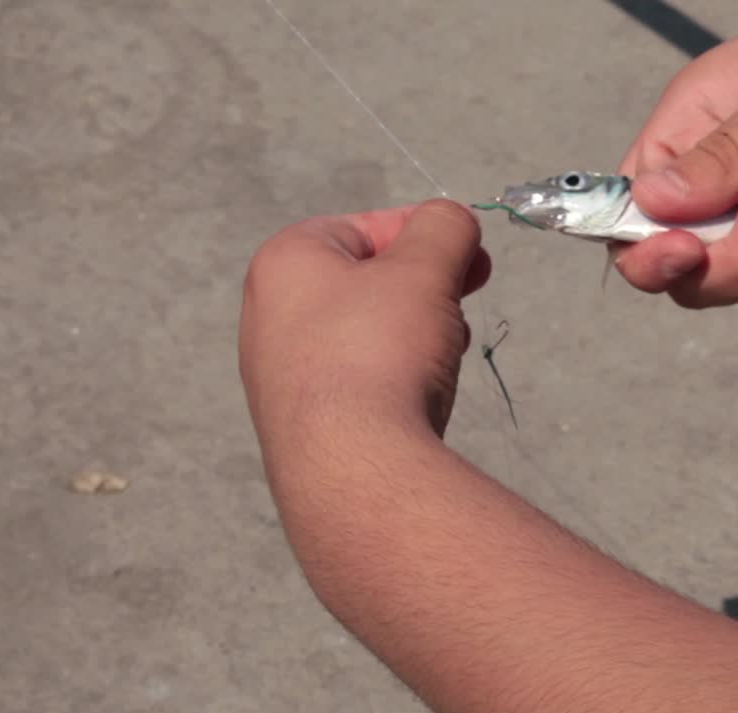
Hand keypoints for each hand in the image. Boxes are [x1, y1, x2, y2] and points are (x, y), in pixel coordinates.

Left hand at [238, 200, 490, 450]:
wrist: (353, 468)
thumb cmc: (380, 351)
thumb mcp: (424, 270)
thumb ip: (442, 229)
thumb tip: (451, 218)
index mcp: (285, 261)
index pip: (364, 226)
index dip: (423, 233)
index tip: (470, 253)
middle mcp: (268, 314)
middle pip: (364, 281)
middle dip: (424, 288)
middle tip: (464, 301)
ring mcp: (278, 375)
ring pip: (363, 333)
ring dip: (414, 334)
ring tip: (446, 354)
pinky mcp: (298, 424)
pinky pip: (355, 381)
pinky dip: (393, 377)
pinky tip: (419, 398)